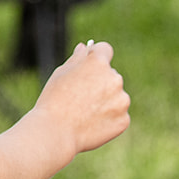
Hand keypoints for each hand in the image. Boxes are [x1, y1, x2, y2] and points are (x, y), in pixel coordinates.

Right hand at [34, 40, 130, 154]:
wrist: (56, 131)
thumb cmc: (54, 99)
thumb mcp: (61, 73)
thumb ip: (77, 59)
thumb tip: (85, 47)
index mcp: (98, 63)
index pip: (104, 49)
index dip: (95, 55)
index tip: (88, 66)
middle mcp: (114, 79)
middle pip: (110, 75)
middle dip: (99, 82)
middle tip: (79, 95)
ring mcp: (122, 100)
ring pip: (116, 95)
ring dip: (105, 100)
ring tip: (84, 111)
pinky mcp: (124, 120)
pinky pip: (118, 114)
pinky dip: (108, 117)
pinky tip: (91, 122)